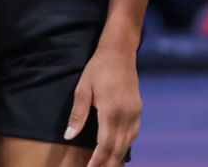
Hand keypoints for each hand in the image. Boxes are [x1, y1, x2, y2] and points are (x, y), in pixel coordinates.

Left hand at [64, 42, 141, 166]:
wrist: (120, 52)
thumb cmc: (98, 69)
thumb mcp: (83, 89)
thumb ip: (77, 115)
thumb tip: (69, 136)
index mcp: (111, 111)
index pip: (105, 145)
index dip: (97, 161)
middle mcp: (126, 115)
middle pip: (118, 149)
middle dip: (108, 164)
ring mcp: (135, 113)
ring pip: (127, 144)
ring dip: (117, 158)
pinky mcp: (138, 110)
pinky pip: (133, 135)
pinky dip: (125, 146)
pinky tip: (118, 153)